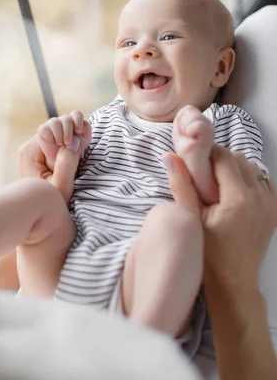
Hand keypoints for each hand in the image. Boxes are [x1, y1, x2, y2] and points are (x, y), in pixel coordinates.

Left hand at [19, 111, 91, 201]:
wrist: (43, 211)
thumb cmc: (49, 202)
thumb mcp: (60, 186)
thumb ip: (66, 163)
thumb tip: (73, 141)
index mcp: (30, 152)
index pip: (47, 129)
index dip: (61, 133)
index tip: (68, 146)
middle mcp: (35, 146)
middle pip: (54, 123)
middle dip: (69, 129)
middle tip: (75, 148)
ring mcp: (44, 146)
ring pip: (60, 124)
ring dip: (74, 128)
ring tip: (81, 142)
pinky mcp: (54, 148)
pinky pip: (65, 131)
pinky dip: (77, 130)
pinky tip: (83, 138)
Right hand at [164, 147, 276, 289]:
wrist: (232, 281)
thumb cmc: (207, 254)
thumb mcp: (189, 219)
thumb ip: (181, 185)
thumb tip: (170, 156)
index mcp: (238, 199)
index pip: (224, 157)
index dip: (206, 155)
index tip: (193, 163)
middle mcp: (260, 198)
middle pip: (239, 158)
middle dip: (219, 161)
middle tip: (202, 176)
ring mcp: (271, 204)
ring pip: (253, 167)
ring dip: (234, 169)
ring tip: (216, 186)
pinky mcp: (274, 210)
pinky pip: (263, 181)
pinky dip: (248, 179)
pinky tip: (232, 193)